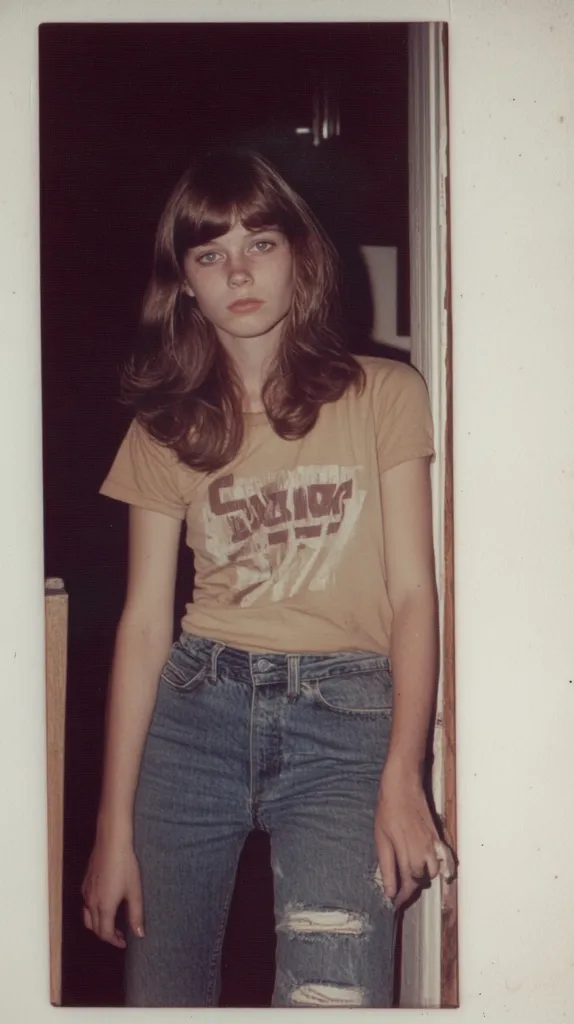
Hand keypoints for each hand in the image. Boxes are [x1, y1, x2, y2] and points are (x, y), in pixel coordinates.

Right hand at [81, 833, 144, 947]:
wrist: (111, 843)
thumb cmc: (125, 865)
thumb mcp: (135, 891)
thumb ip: (136, 915)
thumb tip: (139, 934)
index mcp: (104, 907)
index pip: (105, 934)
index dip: (114, 941)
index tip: (124, 943)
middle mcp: (91, 902)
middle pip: (95, 929)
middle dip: (107, 936)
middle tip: (121, 935)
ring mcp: (86, 893)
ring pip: (87, 918)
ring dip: (98, 926)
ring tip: (112, 924)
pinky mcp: (85, 884)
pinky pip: (85, 905)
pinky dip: (93, 913)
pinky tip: (105, 906)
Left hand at [374, 766, 454, 908]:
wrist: (403, 786)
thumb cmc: (388, 810)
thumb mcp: (382, 840)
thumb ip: (387, 868)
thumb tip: (390, 891)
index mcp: (408, 856)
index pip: (408, 886)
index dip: (402, 897)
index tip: (395, 904)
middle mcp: (424, 854)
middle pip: (421, 881)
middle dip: (411, 887)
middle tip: (399, 889)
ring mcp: (433, 845)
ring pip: (433, 872)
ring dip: (423, 876)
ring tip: (411, 874)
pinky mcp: (438, 836)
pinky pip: (444, 859)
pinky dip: (440, 866)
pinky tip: (430, 865)